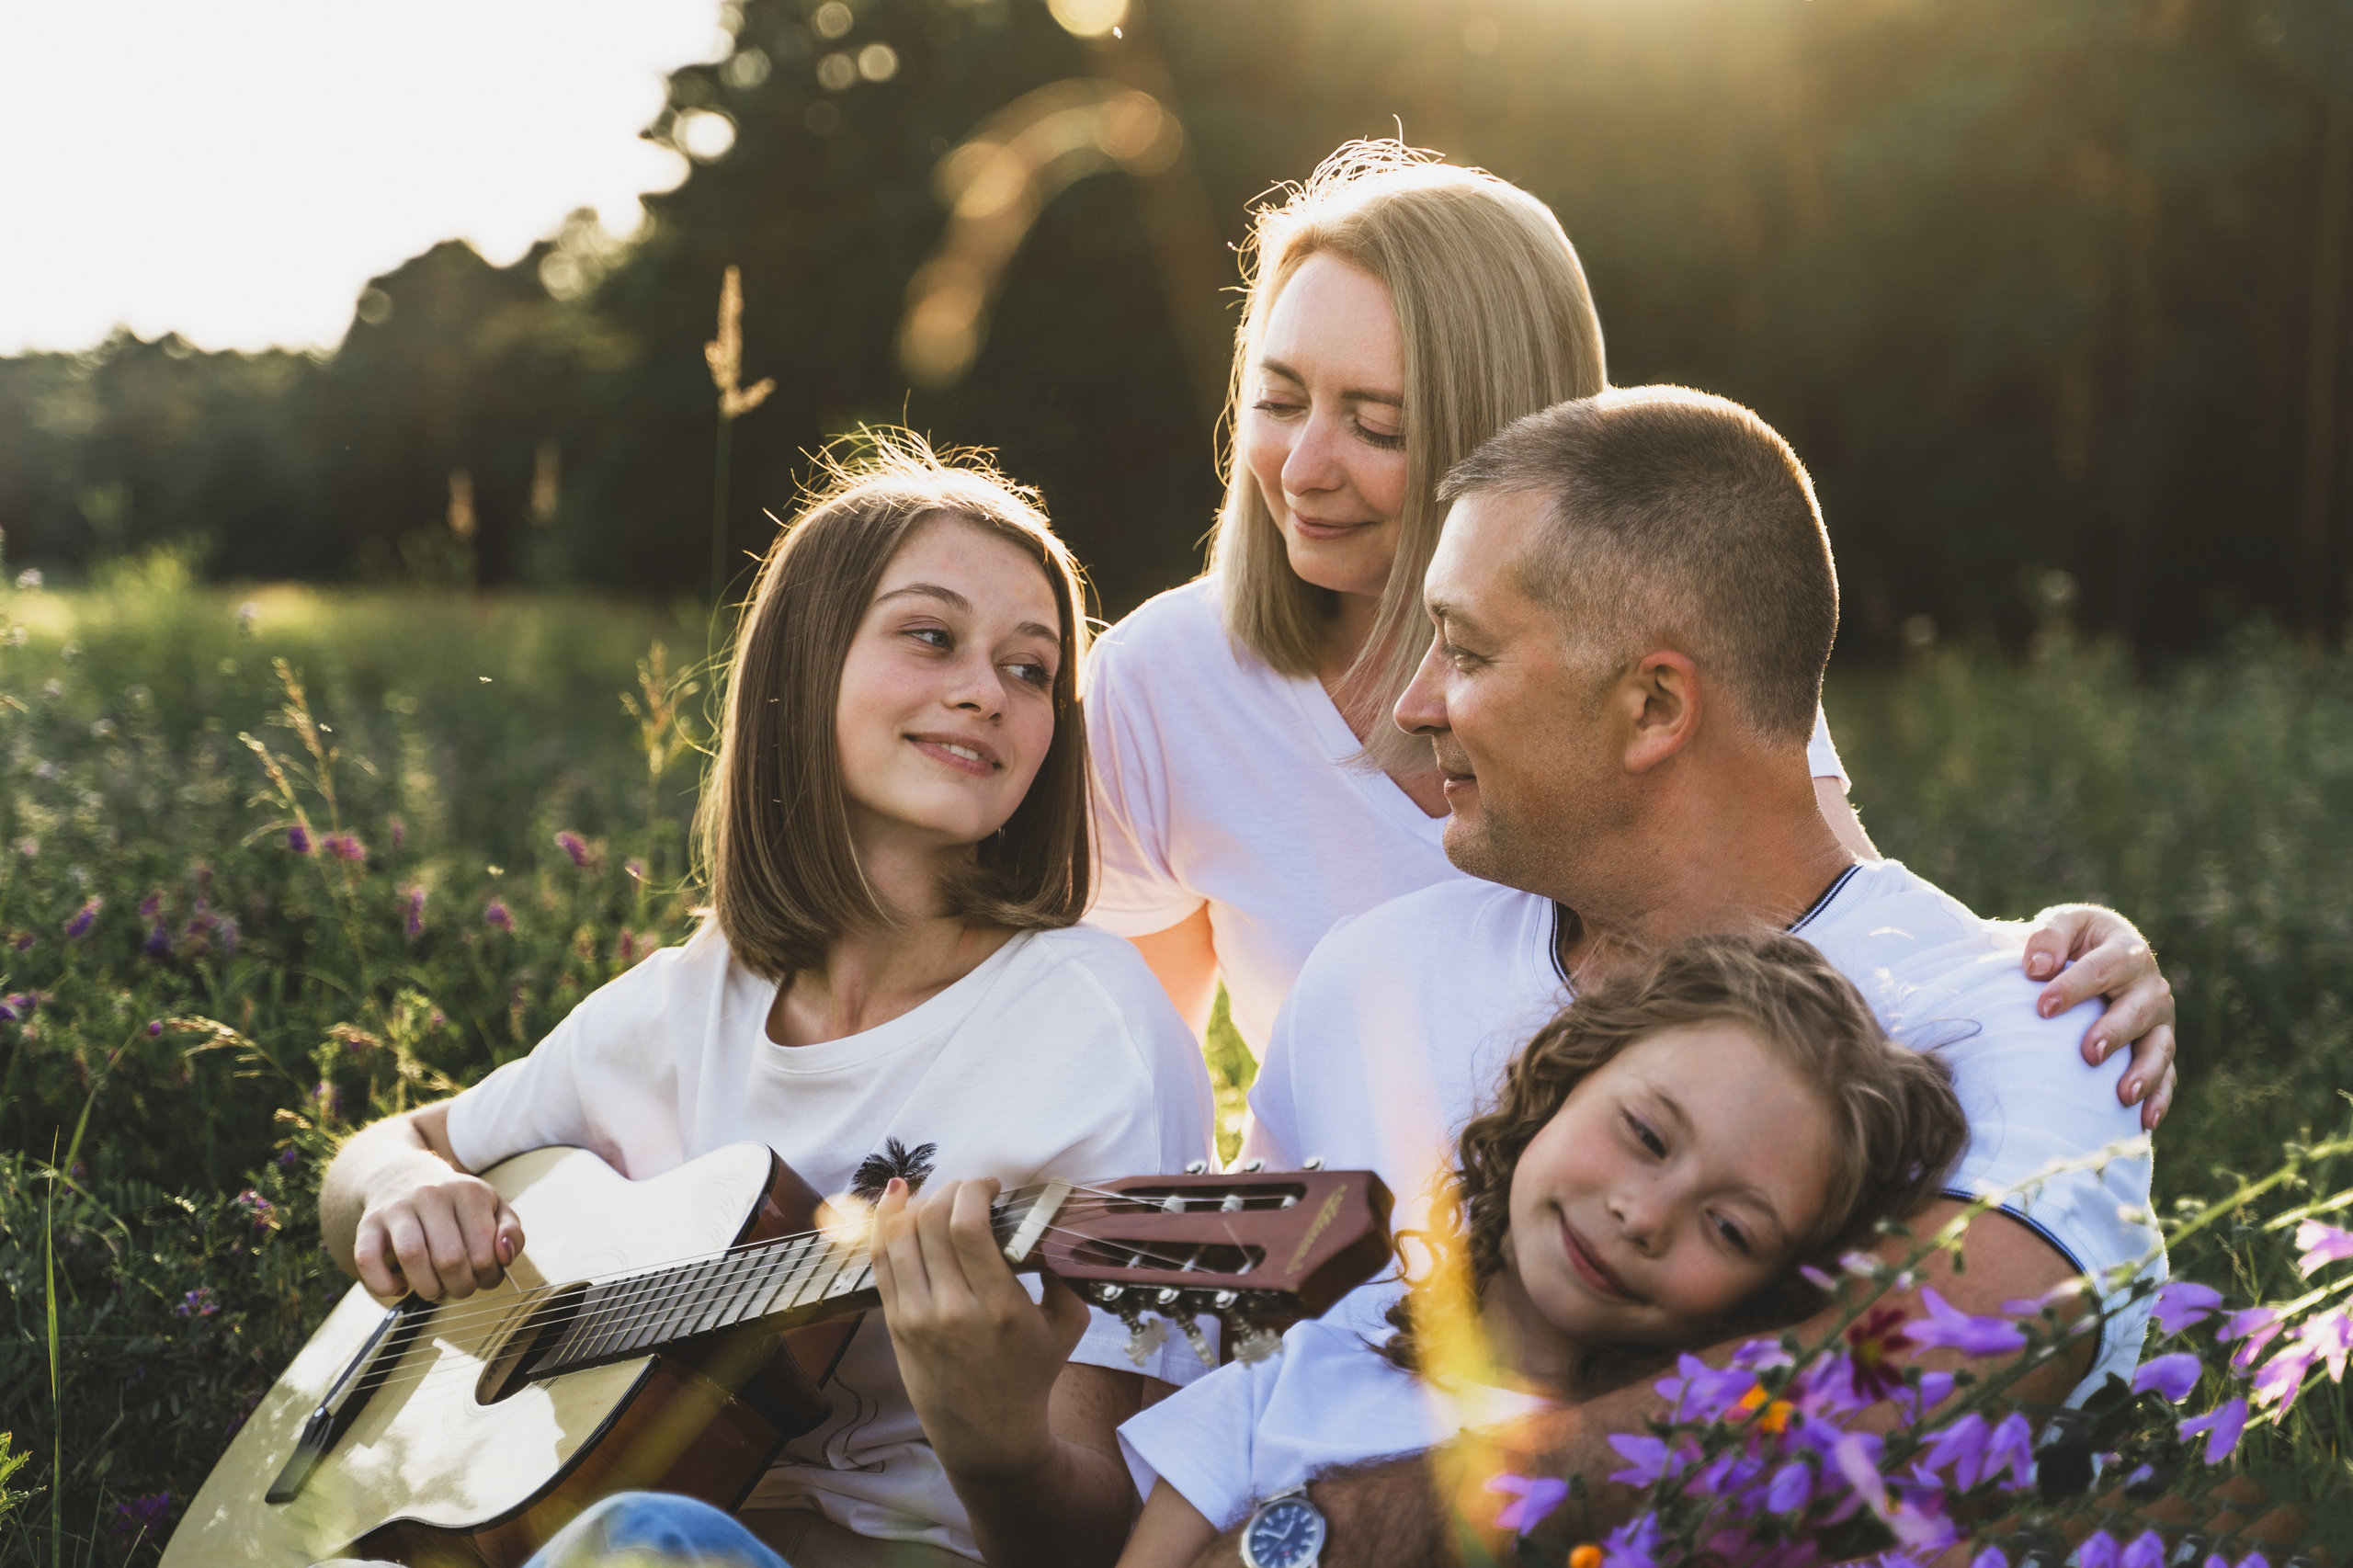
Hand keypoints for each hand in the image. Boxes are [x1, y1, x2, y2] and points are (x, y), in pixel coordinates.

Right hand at [351, 1154, 522, 1301]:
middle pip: (450, 1259)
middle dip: (460, 1287)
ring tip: (435, 1290)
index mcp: (468, 1192)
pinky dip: (383, 1284)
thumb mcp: (492, 1207)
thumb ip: (511, 1232)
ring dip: (427, 1288)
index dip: (488, 1277)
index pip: (484, 1252)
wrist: (403, 1176)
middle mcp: (431, 1195)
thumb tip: (503, 1256)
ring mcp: (397, 1208)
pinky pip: (367, 1260)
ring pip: (411, 1257)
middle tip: (460, 1286)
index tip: (484, 1277)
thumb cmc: (456, 1203)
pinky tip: (399, 1287)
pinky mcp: (368, 1223)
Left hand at [870, 1175, 1090, 1483]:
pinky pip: (881, 1261)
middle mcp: (952, 1311)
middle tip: (967, 1190)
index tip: (991, 1186)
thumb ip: (1064, 1276)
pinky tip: (898, 1203)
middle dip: (950, 1190)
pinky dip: (886, 1225)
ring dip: (917, 1203)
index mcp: (998, 1308)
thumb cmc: (1030, 1377)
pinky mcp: (896, 1324)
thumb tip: (1050, 1226)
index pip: (968, 1227)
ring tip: (938, 1196)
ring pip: (899, 1236)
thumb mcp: (1067, 1328)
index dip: (973, 1190)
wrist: (987, 1435)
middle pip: (932, 1223)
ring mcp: (917, 1318)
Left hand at [2021, 903, 2176, 1131]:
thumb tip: (2036, 968)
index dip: (2073, 987)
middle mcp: (2149, 986)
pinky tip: (2145, 1121)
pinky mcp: (2159, 1046)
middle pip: (2138, 1010)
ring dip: (2144, 1071)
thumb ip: (2049, 936)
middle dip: (2115, 1032)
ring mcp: (2159, 1020)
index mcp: (2125, 950)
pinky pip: (2167, 1074)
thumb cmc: (2074, 941)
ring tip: (2123, 1094)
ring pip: (2159, 1047)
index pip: (2102, 968)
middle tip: (2089, 1053)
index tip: (2042, 1007)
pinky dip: (2160, 1097)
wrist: (2098, 952)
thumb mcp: (2063, 923)